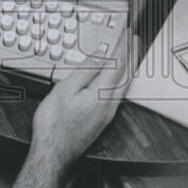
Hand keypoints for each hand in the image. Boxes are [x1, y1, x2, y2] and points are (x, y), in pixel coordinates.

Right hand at [30, 29, 135, 177]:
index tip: (126, 33)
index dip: (122, 47)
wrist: (53, 154)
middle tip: (134, 40)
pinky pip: (118, 94)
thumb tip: (101, 55)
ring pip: (124, 86)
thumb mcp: (64, 90)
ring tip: (130, 56)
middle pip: (126, 75)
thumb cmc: (54, 125)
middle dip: (131, 56)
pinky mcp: (102, 120)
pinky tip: (117, 79)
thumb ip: (85, 70)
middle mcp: (109, 105)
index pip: (117, 64)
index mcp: (101, 95)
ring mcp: (107, 114)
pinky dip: (122, 80)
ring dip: (128, 68)